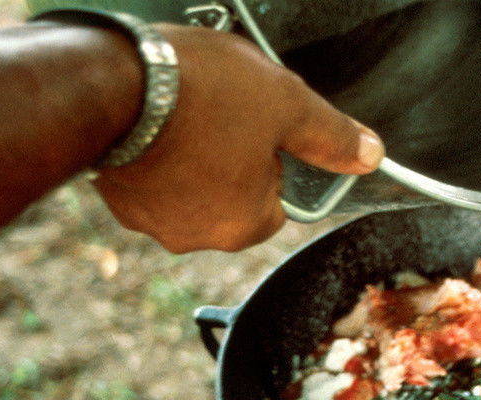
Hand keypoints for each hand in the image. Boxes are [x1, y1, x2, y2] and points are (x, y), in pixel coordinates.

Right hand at [92, 25, 384, 252]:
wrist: (110, 82)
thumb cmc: (204, 95)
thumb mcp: (286, 106)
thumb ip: (330, 137)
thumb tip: (371, 156)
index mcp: (243, 227)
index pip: (276, 201)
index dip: (271, 159)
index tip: (257, 126)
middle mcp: (194, 237)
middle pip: (229, 195)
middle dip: (227, 158)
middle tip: (219, 113)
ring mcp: (147, 219)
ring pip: (186, 186)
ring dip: (188, 155)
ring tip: (183, 111)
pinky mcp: (112, 195)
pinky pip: (147, 176)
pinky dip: (152, 153)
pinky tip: (152, 119)